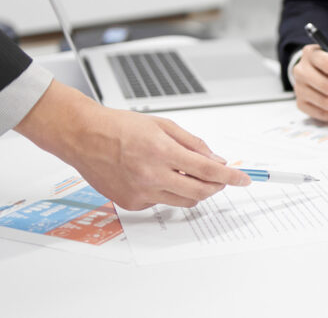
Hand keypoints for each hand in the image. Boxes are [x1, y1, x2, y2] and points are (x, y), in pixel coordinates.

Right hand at [15, 81, 251, 210]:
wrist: (84, 137)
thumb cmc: (119, 126)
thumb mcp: (164, 125)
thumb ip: (193, 144)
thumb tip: (216, 160)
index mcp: (162, 152)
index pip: (208, 171)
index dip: (231, 176)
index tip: (244, 179)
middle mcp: (152, 175)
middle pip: (201, 192)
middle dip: (217, 186)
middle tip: (222, 179)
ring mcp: (141, 192)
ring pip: (184, 201)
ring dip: (195, 190)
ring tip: (189, 174)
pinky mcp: (131, 203)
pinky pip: (162, 202)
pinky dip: (169, 192)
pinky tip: (158, 176)